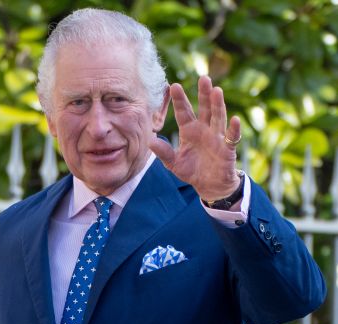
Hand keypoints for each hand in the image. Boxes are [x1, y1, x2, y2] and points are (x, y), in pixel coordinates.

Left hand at [150, 75, 241, 200]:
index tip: (174, 85)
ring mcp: (217, 137)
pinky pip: (231, 137)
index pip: (184, 112)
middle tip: (203, 77)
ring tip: (216, 90)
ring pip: (218, 117)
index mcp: (189, 130)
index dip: (180, 100)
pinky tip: (235, 119)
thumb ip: (163, 152)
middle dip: (203, 94)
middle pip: (205, 108)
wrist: (208, 185)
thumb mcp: (173, 163)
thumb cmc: (191, 170)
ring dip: (218, 105)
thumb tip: (149, 141)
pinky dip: (234, 129)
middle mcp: (204, 129)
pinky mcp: (228, 148)